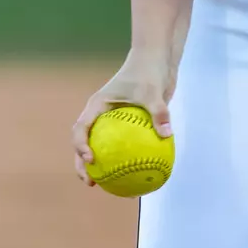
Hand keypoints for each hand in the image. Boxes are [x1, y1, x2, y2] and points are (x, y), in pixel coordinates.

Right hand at [70, 51, 175, 185]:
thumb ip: (159, 112)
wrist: (156, 60)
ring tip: (110, 187)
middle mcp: (101, 115)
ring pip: (103, 147)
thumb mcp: (153, 90)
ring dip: (102, 166)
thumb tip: (167, 135)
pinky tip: (138, 176)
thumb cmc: (149, 72)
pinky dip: (127, 159)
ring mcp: (112, 121)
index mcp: (97, 106)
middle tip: (91, 182)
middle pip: (85, 143)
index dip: (80, 146)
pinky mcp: (126, 125)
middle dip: (82, 165)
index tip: (90, 160)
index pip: (81, 128)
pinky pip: (124, 145)